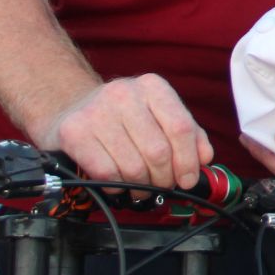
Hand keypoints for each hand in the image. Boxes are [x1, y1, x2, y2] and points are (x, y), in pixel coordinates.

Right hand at [39, 75, 213, 189]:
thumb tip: (205, 158)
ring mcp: (96, 112)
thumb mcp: (158, 115)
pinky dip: (117, 187)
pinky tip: (118, 183)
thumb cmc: (121, 117)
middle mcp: (124, 94)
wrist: (69, 108)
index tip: (188, 180)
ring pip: (133, 166)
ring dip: (142, 186)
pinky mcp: (74, 132)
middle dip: (164, 178)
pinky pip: (106, 173)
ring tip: (141, 187)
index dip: (188, 160)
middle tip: (162, 186)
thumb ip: (188, 134)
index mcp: (152, 87)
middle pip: (159, 151)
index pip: (181, 128)